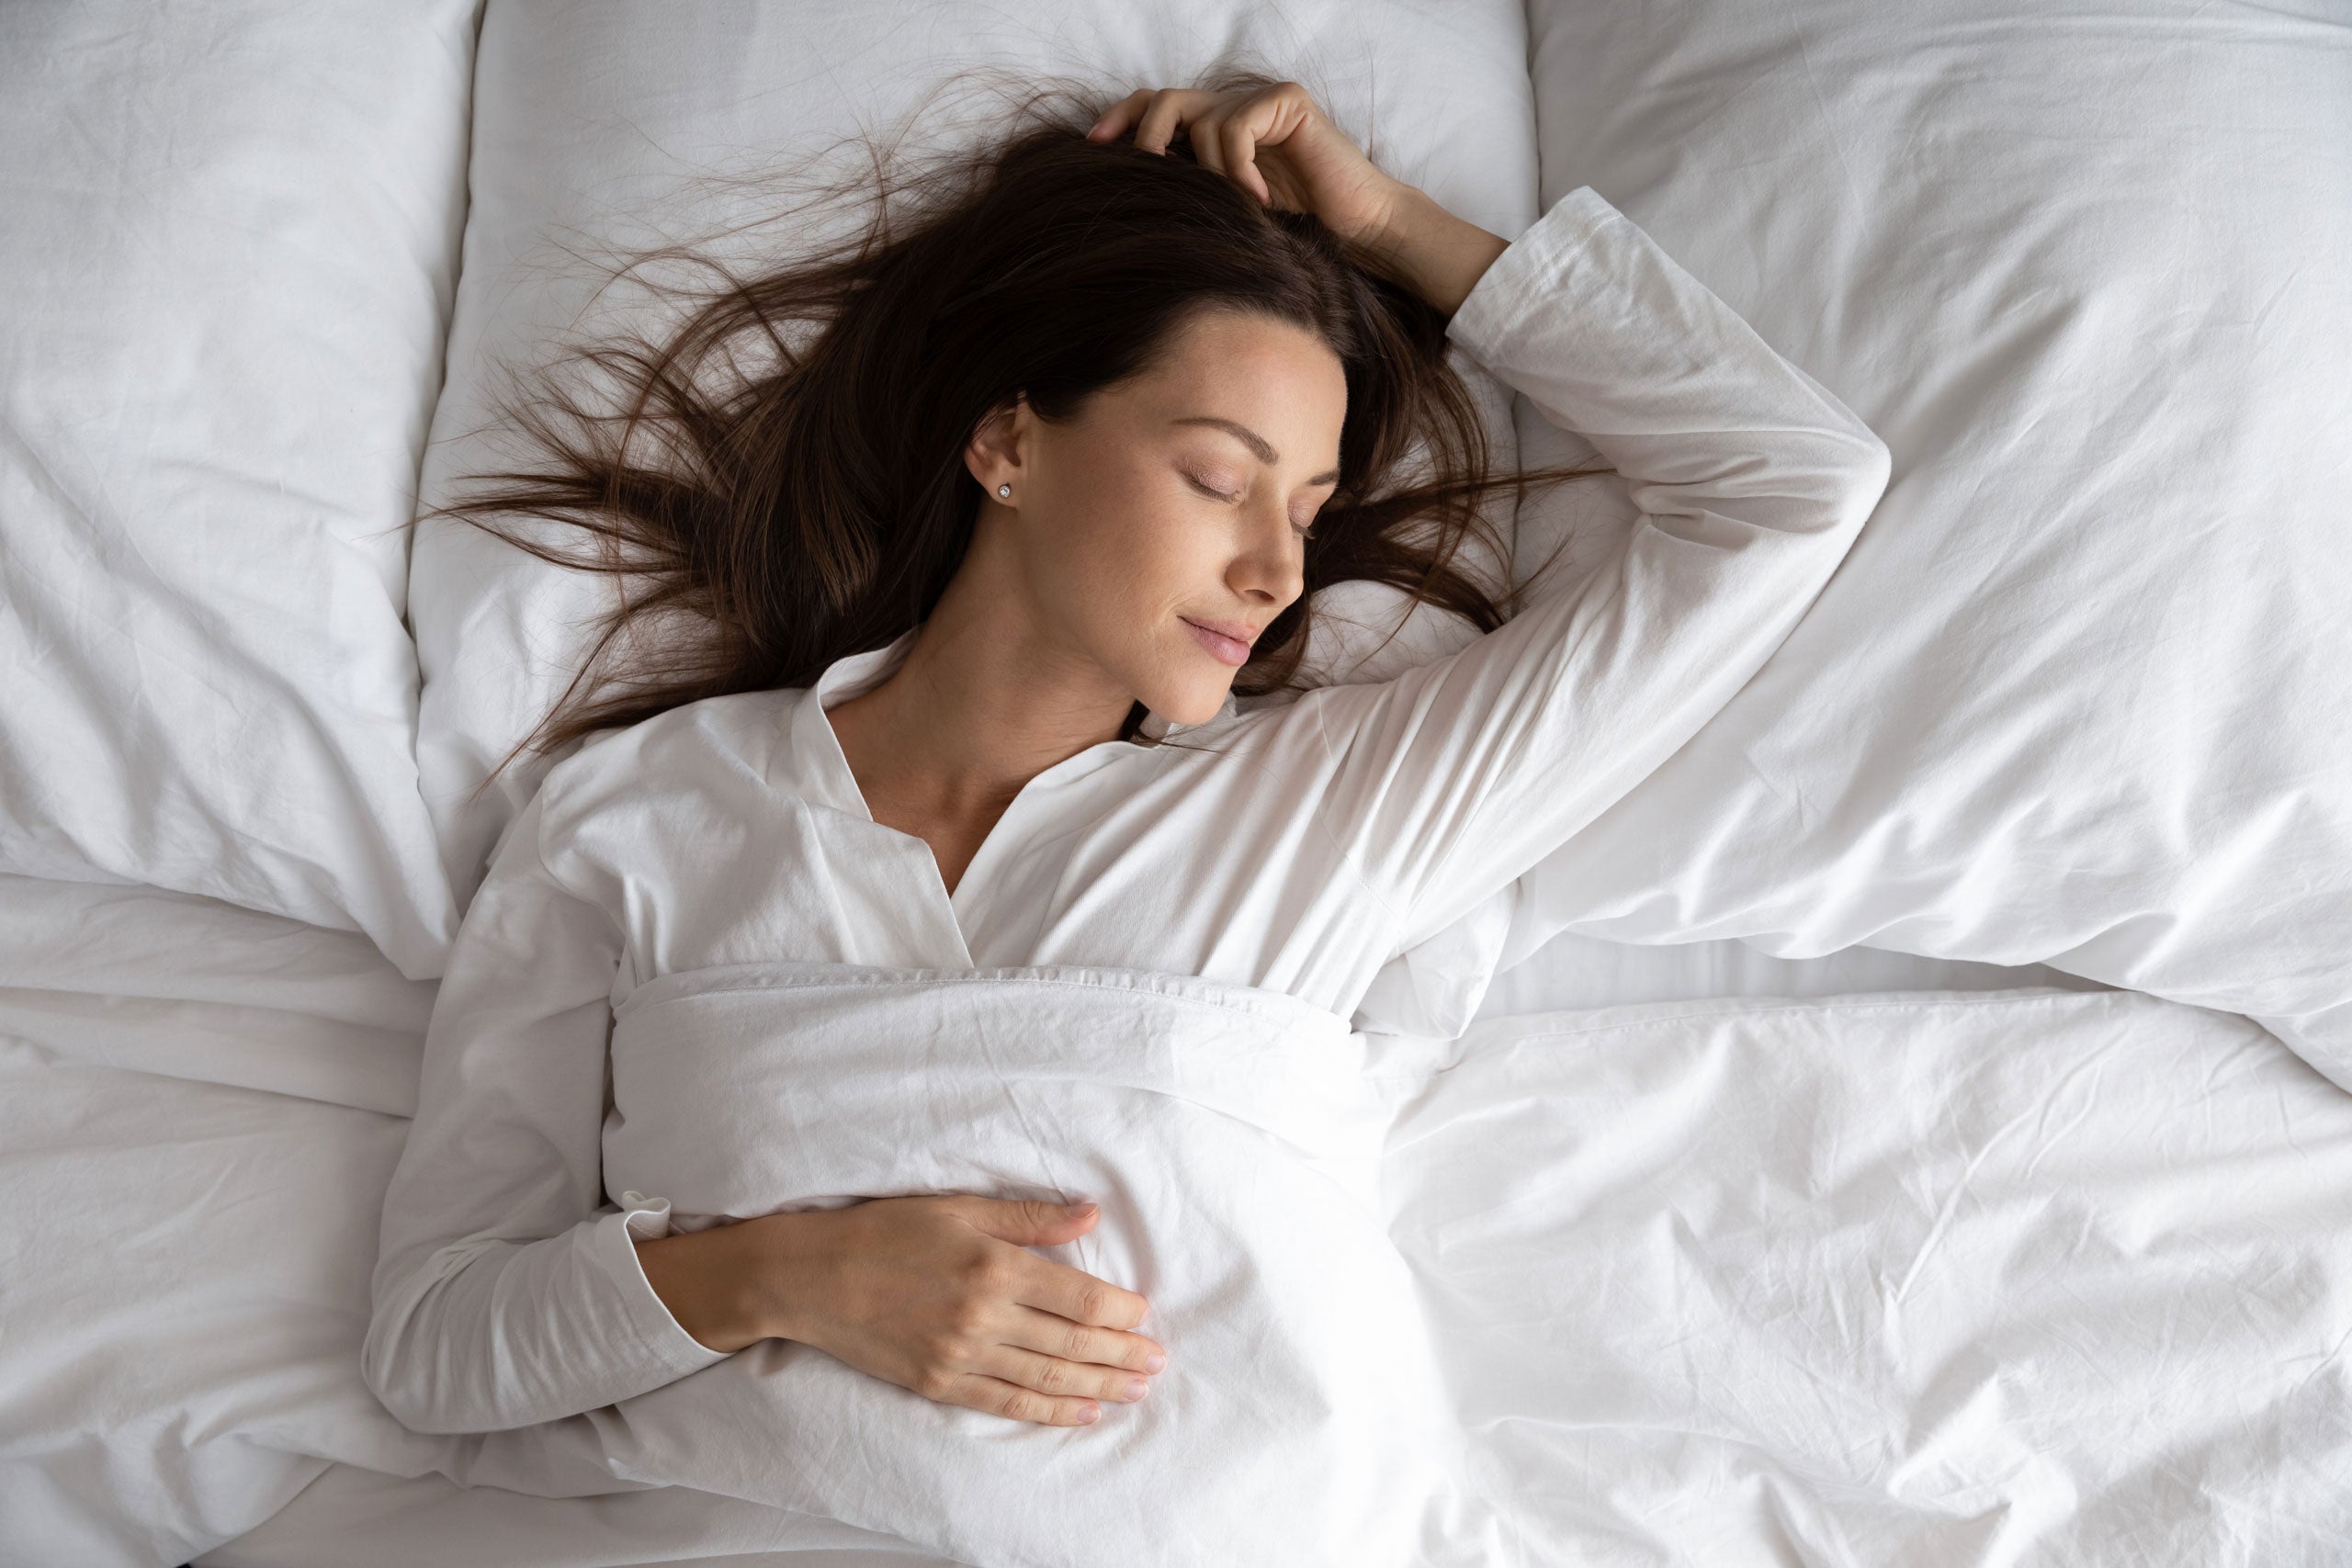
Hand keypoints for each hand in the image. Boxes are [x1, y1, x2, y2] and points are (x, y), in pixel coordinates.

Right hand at [639, 1194, 1165, 1426]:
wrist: (810, 1276)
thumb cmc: (885, 1230)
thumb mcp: (959, 1207)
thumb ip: (1030, 1218)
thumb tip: (1092, 1217)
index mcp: (994, 1266)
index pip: (1078, 1297)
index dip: (1119, 1311)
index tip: (1145, 1316)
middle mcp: (983, 1316)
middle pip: (1071, 1342)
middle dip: (1120, 1354)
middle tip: (1157, 1362)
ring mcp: (960, 1356)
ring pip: (1047, 1377)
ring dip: (1098, 1386)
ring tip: (1135, 1390)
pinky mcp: (939, 1384)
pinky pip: (1007, 1403)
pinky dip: (1049, 1410)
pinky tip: (1083, 1412)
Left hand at [1087, 82, 1403, 248]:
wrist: (1360, 232)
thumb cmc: (1298, 231)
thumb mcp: (1227, 213)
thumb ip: (1189, 191)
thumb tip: (1129, 194)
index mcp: (1214, 129)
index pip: (1155, 106)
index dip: (1122, 120)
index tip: (1093, 148)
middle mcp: (1234, 106)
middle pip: (1164, 99)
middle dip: (1143, 134)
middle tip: (1139, 170)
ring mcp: (1261, 100)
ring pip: (1200, 120)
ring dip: (1209, 174)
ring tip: (1238, 207)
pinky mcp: (1287, 101)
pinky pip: (1235, 128)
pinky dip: (1238, 169)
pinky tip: (1261, 199)